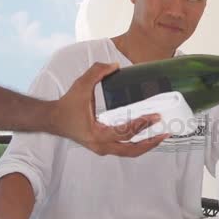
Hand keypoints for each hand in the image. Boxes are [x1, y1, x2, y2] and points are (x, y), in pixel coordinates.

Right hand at [47, 62, 168, 155]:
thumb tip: (115, 65)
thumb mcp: (80, 85)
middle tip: (165, 131)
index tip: (154, 116)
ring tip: (160, 135)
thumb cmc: (66, 105)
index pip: (124, 132)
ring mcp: (102, 148)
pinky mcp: (103, 146)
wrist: (53, 119)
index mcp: (96, 133)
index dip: (140, 124)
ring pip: (129, 152)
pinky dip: (137, 143)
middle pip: (131, 150)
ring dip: (146, 145)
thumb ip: (96, 72)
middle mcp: (101, 145)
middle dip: (150, 142)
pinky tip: (147, 134)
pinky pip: (124, 148)